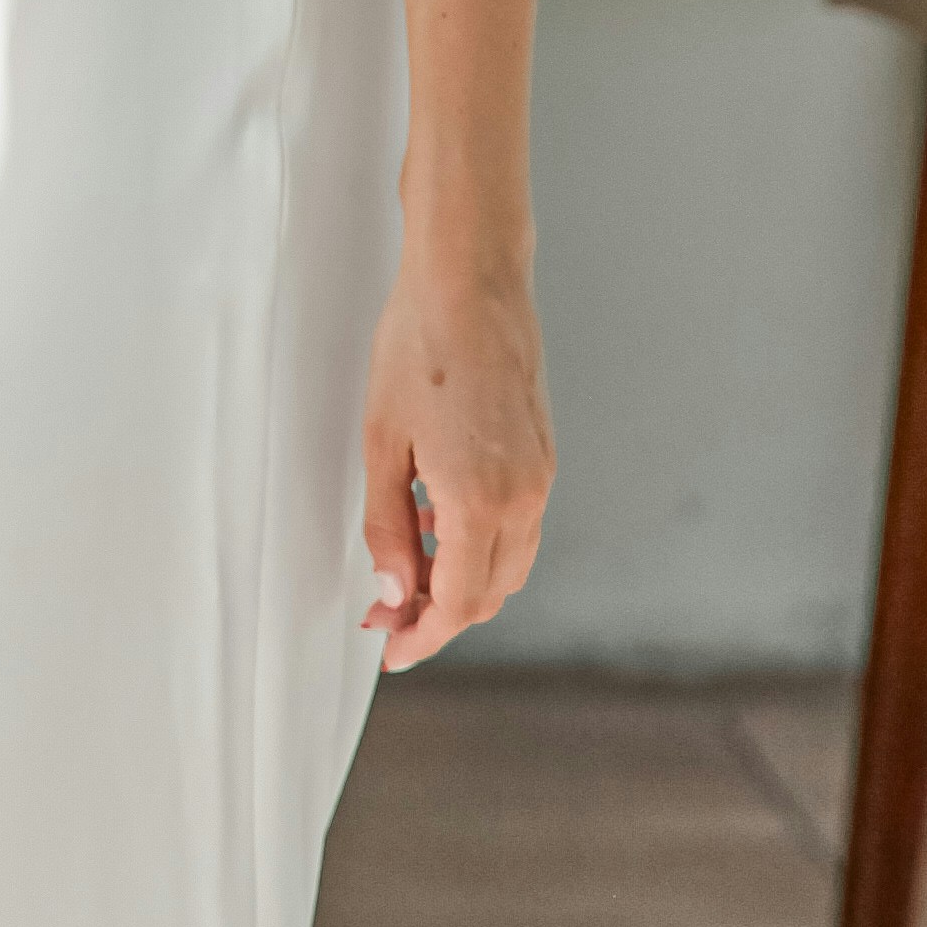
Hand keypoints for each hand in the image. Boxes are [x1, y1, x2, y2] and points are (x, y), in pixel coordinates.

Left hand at [359, 256, 551, 670]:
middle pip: (489, 595)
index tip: (391, 648)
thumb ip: (387, 527)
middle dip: (439, 615)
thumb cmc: (419, 346)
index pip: (459, 605)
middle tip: (386, 610)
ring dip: (464, 581)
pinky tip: (438, 519)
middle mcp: (522, 497)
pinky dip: (483, 544)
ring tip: (407, 563)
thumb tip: (394, 593)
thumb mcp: (381, 441)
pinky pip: (519, 527)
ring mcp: (541, 475)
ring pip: (509, 565)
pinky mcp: (545, 454)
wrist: (471, 278)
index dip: (422, 635)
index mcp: (478, 500)